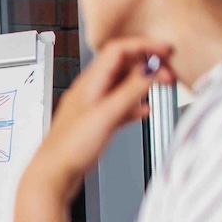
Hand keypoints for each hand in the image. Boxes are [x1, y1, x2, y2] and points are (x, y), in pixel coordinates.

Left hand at [27, 37, 174, 202]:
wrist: (53, 175)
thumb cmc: (70, 148)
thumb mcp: (106, 115)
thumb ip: (130, 91)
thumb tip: (150, 68)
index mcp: (89, 83)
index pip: (118, 50)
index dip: (144, 46)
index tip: (166, 51)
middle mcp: (89, 91)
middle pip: (122, 65)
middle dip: (147, 64)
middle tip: (168, 73)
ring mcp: (92, 107)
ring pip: (122, 85)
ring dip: (143, 83)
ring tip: (162, 87)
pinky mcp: (95, 123)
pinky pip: (118, 106)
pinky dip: (134, 104)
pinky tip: (144, 111)